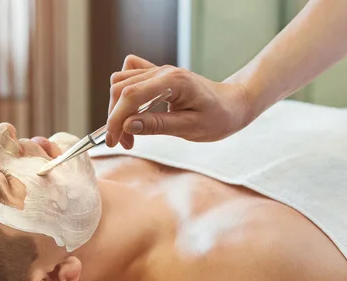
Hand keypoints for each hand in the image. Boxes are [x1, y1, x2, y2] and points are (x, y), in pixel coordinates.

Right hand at [106, 55, 251, 148]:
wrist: (233, 105)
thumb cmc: (218, 117)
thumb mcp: (190, 128)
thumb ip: (157, 125)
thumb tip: (127, 126)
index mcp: (173, 81)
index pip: (131, 95)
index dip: (116, 119)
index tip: (113, 141)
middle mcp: (162, 71)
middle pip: (121, 88)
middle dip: (115, 117)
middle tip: (124, 143)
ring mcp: (158, 71)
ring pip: (121, 83)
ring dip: (118, 109)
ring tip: (129, 134)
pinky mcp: (156, 76)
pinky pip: (129, 76)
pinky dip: (123, 95)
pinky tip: (132, 112)